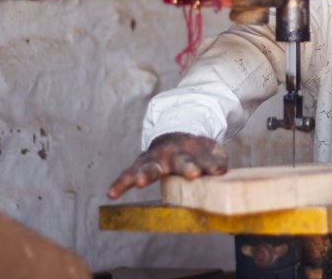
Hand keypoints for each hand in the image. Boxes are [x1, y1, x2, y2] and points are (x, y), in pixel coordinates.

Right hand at [106, 132, 228, 199]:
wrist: (175, 138)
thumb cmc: (195, 151)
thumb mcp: (210, 151)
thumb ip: (215, 161)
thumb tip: (220, 171)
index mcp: (191, 150)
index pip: (202, 159)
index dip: (208, 165)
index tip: (215, 171)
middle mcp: (172, 154)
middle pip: (179, 161)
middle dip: (186, 167)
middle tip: (192, 173)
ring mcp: (154, 159)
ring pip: (149, 167)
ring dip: (145, 174)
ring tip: (140, 182)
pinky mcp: (138, 167)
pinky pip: (126, 175)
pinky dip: (119, 183)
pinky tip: (112, 193)